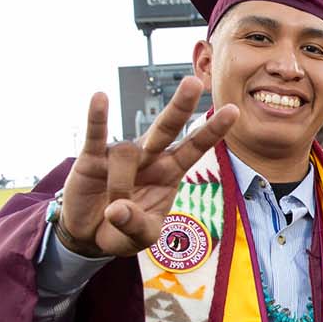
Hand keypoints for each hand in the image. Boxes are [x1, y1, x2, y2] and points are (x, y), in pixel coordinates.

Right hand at [56, 77, 237, 257]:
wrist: (89, 233)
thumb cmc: (123, 230)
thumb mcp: (140, 239)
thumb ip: (135, 226)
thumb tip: (116, 209)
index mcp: (170, 173)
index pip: (194, 147)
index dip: (212, 131)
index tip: (233, 111)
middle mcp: (149, 157)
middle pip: (167, 127)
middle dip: (180, 106)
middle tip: (194, 82)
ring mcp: (121, 153)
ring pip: (127, 156)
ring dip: (119, 186)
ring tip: (111, 210)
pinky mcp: (92, 156)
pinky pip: (96, 133)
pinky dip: (98, 117)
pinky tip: (100, 97)